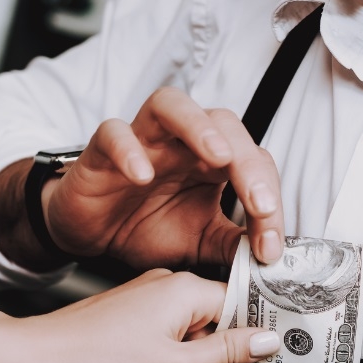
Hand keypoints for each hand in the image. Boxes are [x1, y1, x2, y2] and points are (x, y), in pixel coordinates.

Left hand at [0, 270, 279, 362]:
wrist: (42, 360)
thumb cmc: (100, 359)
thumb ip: (229, 352)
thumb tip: (267, 339)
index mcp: (187, 289)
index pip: (243, 309)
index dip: (259, 344)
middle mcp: (171, 289)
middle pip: (218, 334)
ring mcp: (151, 304)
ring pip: (193, 348)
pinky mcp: (135, 320)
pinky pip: (170, 348)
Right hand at [45, 87, 284, 268]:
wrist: (92, 234)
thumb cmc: (145, 227)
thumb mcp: (199, 243)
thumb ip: (233, 246)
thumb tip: (270, 257)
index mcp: (213, 160)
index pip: (255, 162)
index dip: (270, 201)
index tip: (269, 247)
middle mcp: (183, 140)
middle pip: (224, 124)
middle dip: (248, 162)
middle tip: (260, 204)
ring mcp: (144, 138)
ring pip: (172, 105)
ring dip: (199, 127)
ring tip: (219, 157)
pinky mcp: (102, 148)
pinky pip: (114, 132)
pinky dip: (128, 149)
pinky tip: (142, 175)